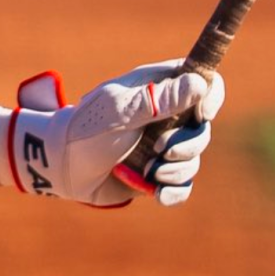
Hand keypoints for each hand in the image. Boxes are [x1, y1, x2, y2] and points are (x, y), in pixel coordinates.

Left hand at [0, 59, 224, 207]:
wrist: (63, 167)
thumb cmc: (86, 129)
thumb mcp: (120, 112)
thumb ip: (157, 100)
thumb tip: (198, 84)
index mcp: (157, 88)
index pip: (202, 81)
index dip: (211, 95)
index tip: (202, 114)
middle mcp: (164, 115)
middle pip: (202, 127)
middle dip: (189, 143)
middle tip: (161, 149)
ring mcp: (162, 145)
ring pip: (194, 158)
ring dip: (177, 169)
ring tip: (149, 172)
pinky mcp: (157, 173)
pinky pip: (182, 184)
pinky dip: (174, 191)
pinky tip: (158, 194)